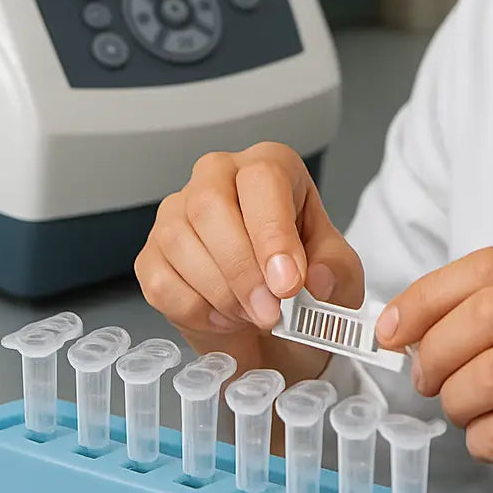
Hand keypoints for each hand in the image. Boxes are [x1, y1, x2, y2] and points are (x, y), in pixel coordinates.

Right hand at [135, 142, 364, 381]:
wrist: (276, 325)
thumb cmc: (305, 283)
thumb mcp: (340, 275)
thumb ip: (336, 271)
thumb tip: (318, 277)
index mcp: (270, 167)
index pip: (262, 179)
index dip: (272, 233)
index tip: (288, 282)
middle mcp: (219, 177)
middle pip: (210, 204)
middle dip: (242, 269)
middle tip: (270, 312)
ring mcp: (178, 212)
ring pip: (180, 242)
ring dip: (222, 293)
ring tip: (255, 316)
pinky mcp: (152, 253)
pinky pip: (159, 281)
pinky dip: (195, 310)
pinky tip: (225, 318)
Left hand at [375, 247, 492, 492]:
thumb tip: (418, 315)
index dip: (431, 292)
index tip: (396, 322)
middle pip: (487, 313)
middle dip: (435, 345)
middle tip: (426, 372)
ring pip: (488, 374)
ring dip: (454, 396)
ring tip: (461, 407)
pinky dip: (477, 437)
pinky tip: (492, 437)